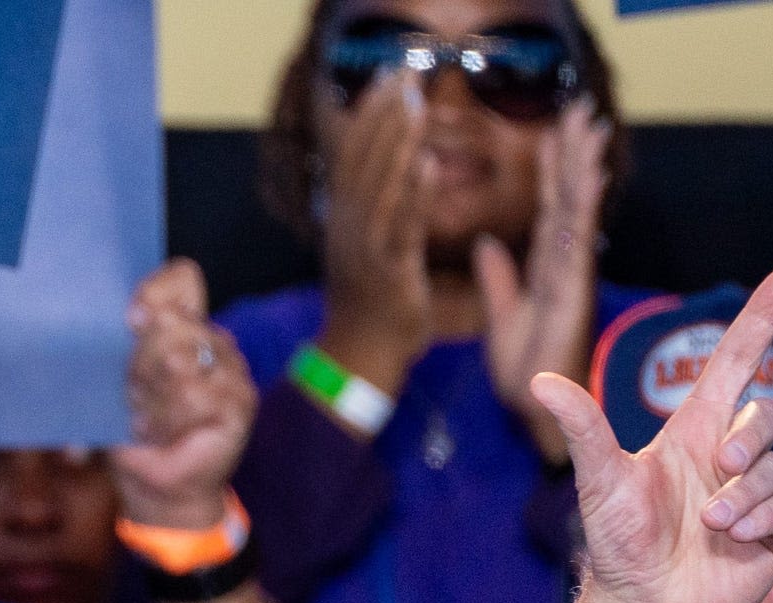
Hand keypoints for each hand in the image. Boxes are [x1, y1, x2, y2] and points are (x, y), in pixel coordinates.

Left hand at [115, 259, 255, 529]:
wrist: (157, 489)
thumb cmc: (136, 434)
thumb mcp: (118, 384)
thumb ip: (128, 346)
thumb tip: (137, 313)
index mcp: (183, 328)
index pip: (181, 279)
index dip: (155, 291)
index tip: (131, 318)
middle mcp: (212, 341)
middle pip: (170, 322)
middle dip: (139, 365)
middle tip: (135, 397)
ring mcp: (232, 370)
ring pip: (179, 358)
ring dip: (151, 396)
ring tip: (148, 418)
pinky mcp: (241, 402)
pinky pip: (195, 394)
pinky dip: (168, 418)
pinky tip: (163, 433)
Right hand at [315, 73, 434, 400]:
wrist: (358, 357)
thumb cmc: (370, 305)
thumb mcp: (363, 249)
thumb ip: (373, 212)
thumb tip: (390, 174)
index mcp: (344, 220)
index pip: (352, 155)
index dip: (367, 115)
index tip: (386, 80)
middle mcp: (348, 228)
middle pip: (362, 161)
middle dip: (383, 116)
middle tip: (403, 75)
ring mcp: (365, 249)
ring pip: (380, 187)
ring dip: (397, 144)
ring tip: (416, 105)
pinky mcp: (389, 271)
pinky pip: (404, 226)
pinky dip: (416, 194)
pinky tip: (428, 163)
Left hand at [479, 104, 610, 465]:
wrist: (539, 413)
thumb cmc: (527, 373)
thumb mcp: (501, 317)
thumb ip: (498, 279)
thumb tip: (486, 242)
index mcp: (546, 269)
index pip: (549, 209)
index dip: (552, 170)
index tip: (554, 131)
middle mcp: (563, 266)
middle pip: (568, 199)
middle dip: (574, 155)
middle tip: (581, 109)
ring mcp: (571, 276)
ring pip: (577, 210)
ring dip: (582, 167)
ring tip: (589, 126)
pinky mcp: (572, 290)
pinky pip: (576, 239)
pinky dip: (582, 205)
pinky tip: (589, 175)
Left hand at [532, 268, 772, 602]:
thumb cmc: (617, 543)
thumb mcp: (600, 481)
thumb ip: (583, 429)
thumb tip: (539, 380)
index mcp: (694, 433)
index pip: (735, 362)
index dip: (760, 319)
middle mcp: (728, 456)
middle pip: (768, 413)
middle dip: (751, 437)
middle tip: (720, 470)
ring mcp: (756, 492)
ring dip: (746, 494)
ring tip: (711, 525)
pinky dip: (762, 519)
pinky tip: (732, 540)